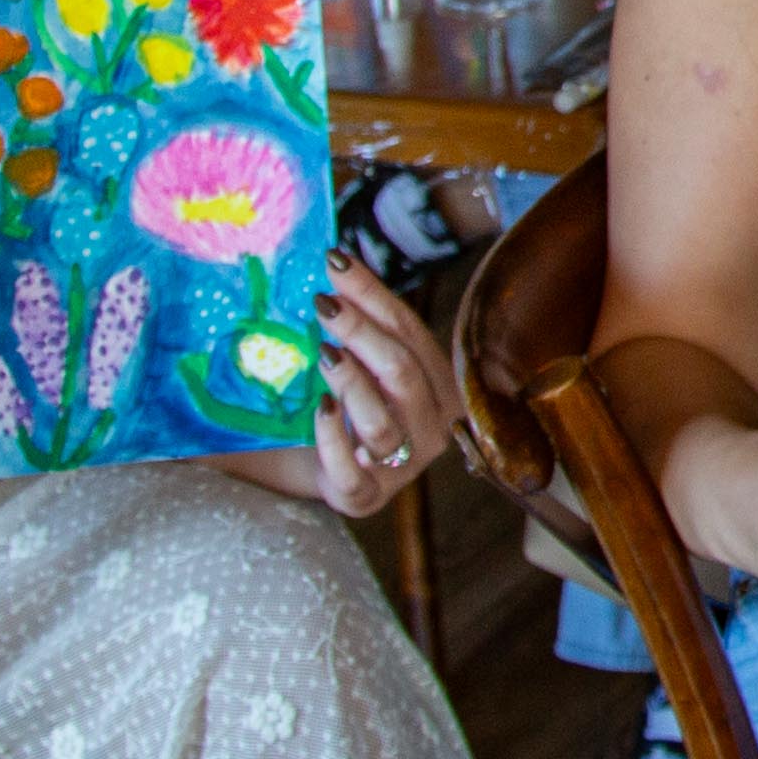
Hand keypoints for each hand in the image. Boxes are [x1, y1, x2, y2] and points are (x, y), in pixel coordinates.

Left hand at [303, 257, 460, 520]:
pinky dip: (332, 437)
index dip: (373, 295)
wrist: (320, 470)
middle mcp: (432, 427)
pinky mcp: (364, 497)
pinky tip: (318, 409)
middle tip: (323, 304)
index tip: (335, 262)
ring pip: (383, 423)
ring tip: (323, 354)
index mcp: (439, 386)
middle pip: (402, 375)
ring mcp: (400, 468)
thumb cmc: (345, 405)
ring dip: (353, 384)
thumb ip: (359, 323)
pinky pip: (350, 469)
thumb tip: (334, 261)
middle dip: (363, 333)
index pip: (409, 332)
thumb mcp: (361, 361)